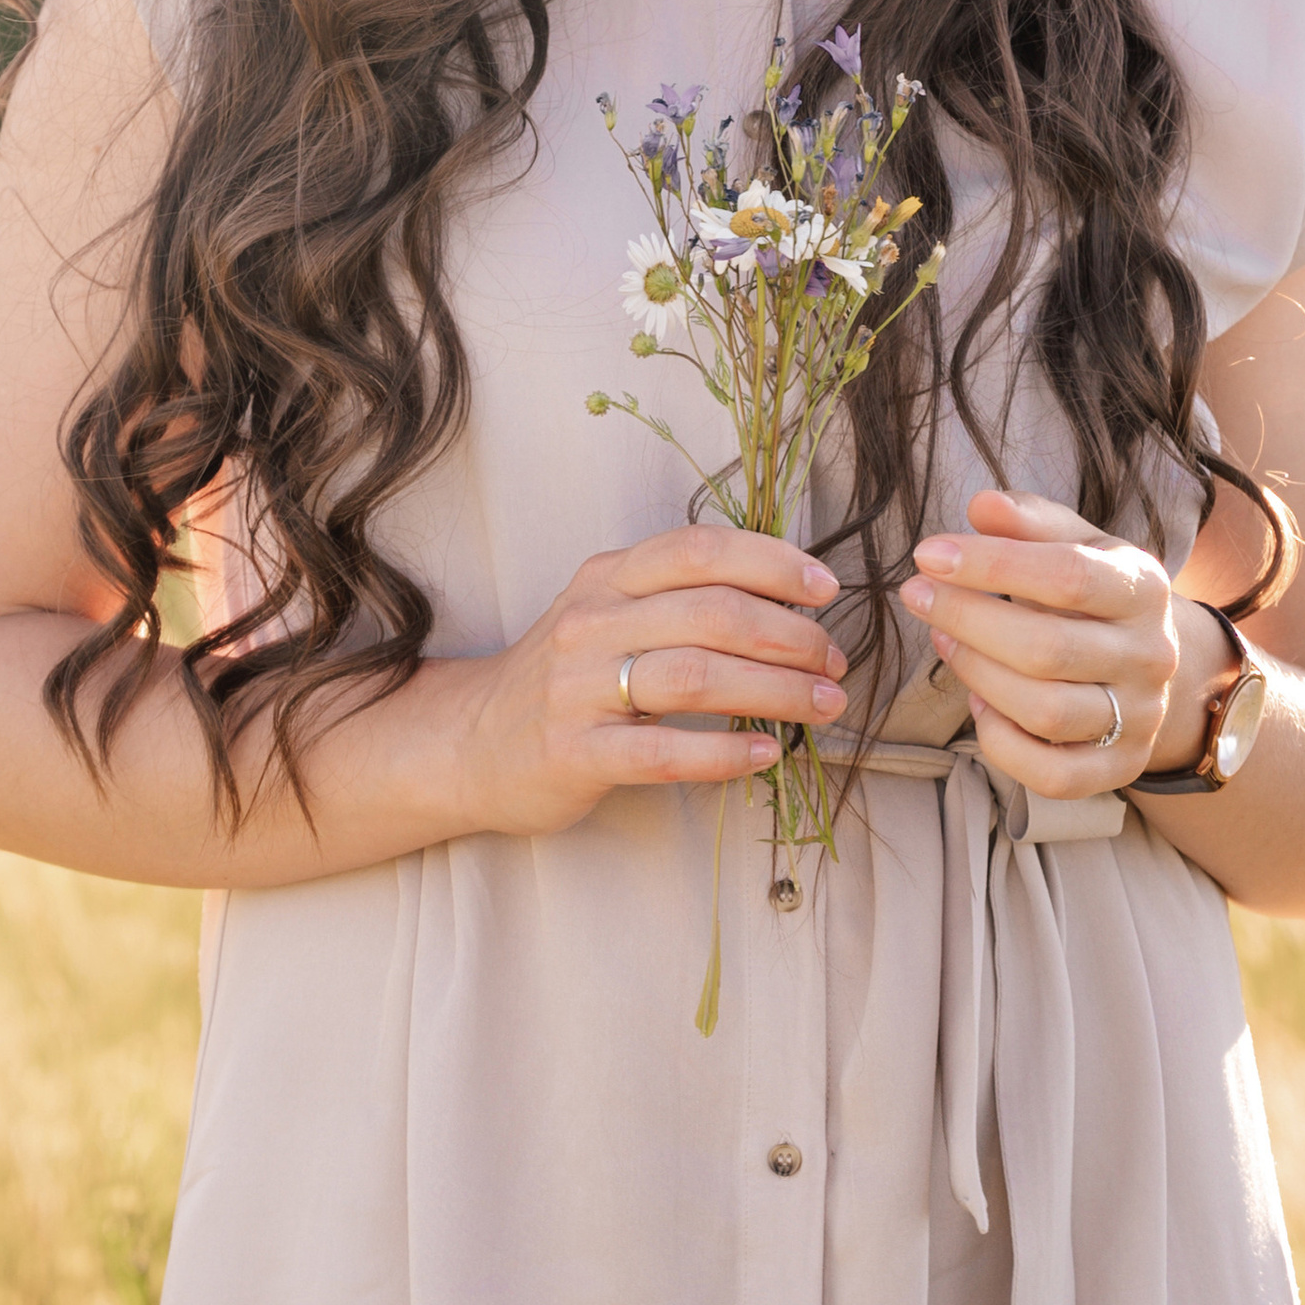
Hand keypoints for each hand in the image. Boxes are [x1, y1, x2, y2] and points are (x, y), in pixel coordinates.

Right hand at [452, 526, 847, 838]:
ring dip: (775, 690)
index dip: (770, 562)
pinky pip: (662, 751)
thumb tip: (785, 599)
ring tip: (823, 706)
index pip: (698, 549)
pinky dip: (724, 753)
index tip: (824, 588)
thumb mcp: (607, 613)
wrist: (469, 743)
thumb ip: (676, 597)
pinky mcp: (576, 753)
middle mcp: (592, 621)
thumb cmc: (565, 678)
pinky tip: (766, 755)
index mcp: (608, 577)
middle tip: (834, 662)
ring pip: (695, 676)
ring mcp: (579, 688)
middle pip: (710, 613)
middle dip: (789, 635)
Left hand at [900, 487, 1216, 800]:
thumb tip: (981, 507)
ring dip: (977, 674)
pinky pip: (1052, 775)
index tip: (928, 554)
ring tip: (943, 640)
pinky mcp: (1118, 768)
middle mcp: (1151, 656)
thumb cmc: (1092, 593)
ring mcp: (1139, 718)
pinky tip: (978, 701)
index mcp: (1143, 588)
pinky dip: (1002, 742)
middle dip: (967, 619)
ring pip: (1045, 712)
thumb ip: (1029, 522)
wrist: (1147, 657)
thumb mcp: (1074, 542)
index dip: (991, 565)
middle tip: (917, 594)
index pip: (1068, 576)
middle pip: (1048, 649)